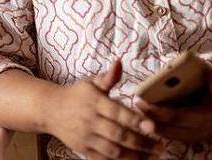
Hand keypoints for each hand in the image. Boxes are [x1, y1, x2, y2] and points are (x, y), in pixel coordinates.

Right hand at [44, 60, 162, 159]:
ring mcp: (86, 137)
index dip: (136, 120)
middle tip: (161, 146)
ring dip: (135, 156)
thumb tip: (119, 61)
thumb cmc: (76, 95)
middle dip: (141, 142)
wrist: (49, 109)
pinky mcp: (83, 149)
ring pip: (112, 151)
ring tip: (153, 156)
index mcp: (95, 102)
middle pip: (118, 135)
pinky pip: (103, 159)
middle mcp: (90, 121)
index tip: (153, 126)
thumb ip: (108, 77)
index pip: (118, 113)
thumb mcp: (91, 82)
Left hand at [135, 65, 211, 143]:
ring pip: (164, 134)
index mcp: (205, 118)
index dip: (157, 110)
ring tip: (133, 108)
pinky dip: (154, 126)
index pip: (177, 117)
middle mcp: (196, 132)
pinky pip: (167, 134)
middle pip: (166, 128)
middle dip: (147, 118)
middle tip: (132, 103)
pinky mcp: (186, 138)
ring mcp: (191, 138)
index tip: (141, 100)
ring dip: (148, 123)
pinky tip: (142, 115)